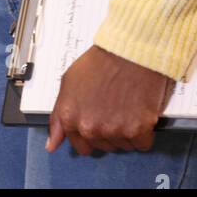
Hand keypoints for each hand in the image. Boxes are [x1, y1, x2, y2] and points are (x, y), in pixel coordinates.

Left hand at [47, 44, 174, 155]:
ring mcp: (113, 130)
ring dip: (127, 131)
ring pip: (122, 145)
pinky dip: (144, 132)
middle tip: (114, 108)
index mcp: (71, 118)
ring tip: (127, 105)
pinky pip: (142, 144)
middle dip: (109, 131)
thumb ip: (58, 117)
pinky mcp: (137, 130)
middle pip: (103, 146)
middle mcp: (90, 127)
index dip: (92, 134)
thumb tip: (52, 144)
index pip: (81, 146)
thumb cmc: (102, 61)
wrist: (130, 50)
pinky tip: (140, 112)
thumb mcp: (69, 82)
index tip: (99, 123)